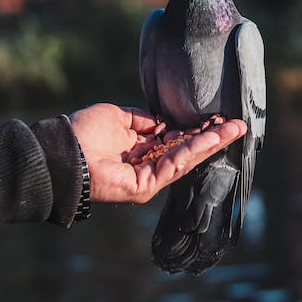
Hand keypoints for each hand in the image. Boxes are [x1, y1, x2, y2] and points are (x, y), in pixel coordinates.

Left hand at [69, 103, 246, 204]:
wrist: (63, 151)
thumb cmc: (83, 132)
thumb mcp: (117, 116)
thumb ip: (141, 120)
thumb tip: (161, 120)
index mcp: (140, 148)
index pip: (176, 140)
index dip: (196, 128)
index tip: (217, 117)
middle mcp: (147, 164)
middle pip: (187, 151)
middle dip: (213, 138)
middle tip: (238, 125)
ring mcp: (148, 177)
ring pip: (185, 159)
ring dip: (210, 143)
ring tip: (232, 129)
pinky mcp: (145, 186)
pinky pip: (174, 166)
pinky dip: (192, 151)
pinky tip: (209, 138)